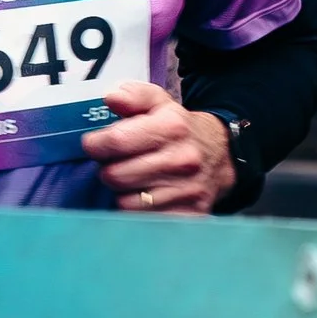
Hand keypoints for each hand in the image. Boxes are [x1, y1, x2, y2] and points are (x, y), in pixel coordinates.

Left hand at [83, 84, 228, 212]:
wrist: (220, 156)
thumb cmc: (179, 130)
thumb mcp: (159, 103)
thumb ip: (133, 96)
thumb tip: (111, 98)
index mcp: (171, 127)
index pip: (116, 141)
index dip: (96, 145)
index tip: (95, 145)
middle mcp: (181, 160)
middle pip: (115, 175)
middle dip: (108, 169)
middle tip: (116, 163)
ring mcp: (186, 190)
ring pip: (125, 203)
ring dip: (123, 192)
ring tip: (133, 180)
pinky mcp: (189, 215)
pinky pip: (143, 221)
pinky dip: (139, 211)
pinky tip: (146, 197)